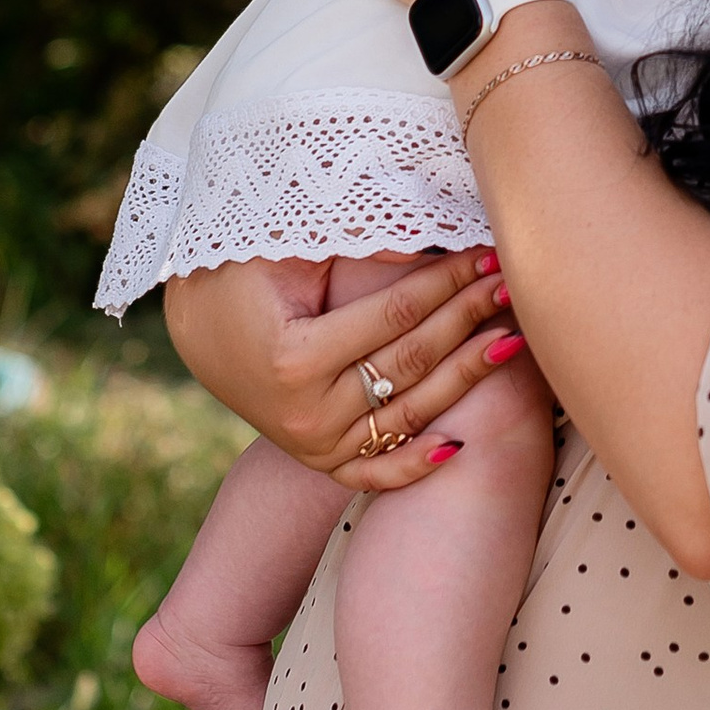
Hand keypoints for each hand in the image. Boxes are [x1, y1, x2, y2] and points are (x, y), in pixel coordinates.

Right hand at [163, 251, 528, 492]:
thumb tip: (431, 236)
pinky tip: (460, 444)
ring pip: (409, 413)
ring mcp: (313, 444)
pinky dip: (414, 464)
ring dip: (465, 376)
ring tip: (512, 338)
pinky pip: (373, 472)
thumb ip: (356, 246)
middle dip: (467, 318)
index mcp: (294, 359)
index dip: (448, 284)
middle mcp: (306, 414)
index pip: (396, 316)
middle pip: (411, 362)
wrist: (196, 327)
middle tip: (514, 284)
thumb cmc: (239, 269)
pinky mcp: (317, 459)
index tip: (490, 256)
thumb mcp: (287, 249)